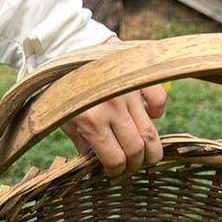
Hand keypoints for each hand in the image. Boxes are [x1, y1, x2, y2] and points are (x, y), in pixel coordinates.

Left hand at [60, 40, 167, 174]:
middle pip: (137, 150)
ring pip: (151, 134)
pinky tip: (148, 117)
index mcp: (90, 120)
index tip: (114, 173)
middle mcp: (112, 107)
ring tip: (144, 154)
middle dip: (135, 165)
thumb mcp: (64, 119)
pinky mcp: (139, 79)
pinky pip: (159, 101)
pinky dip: (157, 113)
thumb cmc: (63, 89)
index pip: (115, 159)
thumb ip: (82, 144)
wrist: (68, 49)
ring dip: (150, 150)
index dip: (117, 172)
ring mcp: (129, 92)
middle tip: (130, 166)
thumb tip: (97, 168)